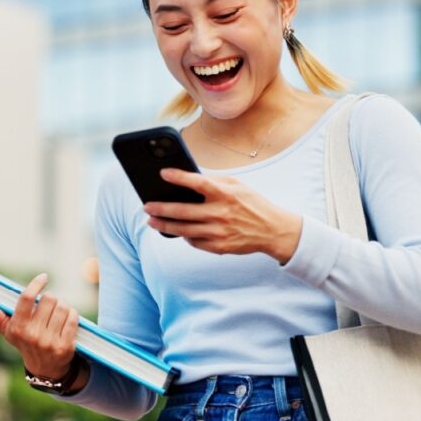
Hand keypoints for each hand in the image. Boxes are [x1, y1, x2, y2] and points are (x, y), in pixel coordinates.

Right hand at [0, 273, 78, 379]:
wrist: (44, 368)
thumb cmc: (23, 342)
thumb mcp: (7, 329)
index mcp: (18, 328)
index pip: (27, 298)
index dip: (36, 284)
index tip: (43, 277)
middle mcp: (33, 335)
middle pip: (49, 298)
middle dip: (50, 298)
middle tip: (48, 305)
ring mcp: (50, 342)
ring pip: (63, 306)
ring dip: (62, 306)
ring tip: (56, 314)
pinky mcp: (65, 346)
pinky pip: (73, 318)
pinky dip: (72, 315)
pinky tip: (66, 320)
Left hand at [143, 168, 303, 263]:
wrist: (272, 230)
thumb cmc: (252, 204)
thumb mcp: (237, 186)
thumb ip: (214, 181)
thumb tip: (189, 179)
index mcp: (225, 194)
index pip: (198, 183)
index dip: (179, 177)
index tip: (163, 174)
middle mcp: (220, 213)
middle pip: (183, 211)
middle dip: (161, 208)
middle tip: (147, 206)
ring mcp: (219, 232)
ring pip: (183, 230)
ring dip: (164, 226)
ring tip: (152, 221)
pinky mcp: (219, 247)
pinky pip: (194, 242)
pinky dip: (184, 236)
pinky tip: (177, 231)